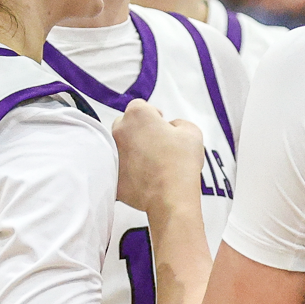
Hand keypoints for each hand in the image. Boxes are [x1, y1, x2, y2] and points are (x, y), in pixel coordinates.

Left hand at [113, 99, 204, 214]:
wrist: (170, 197)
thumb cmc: (180, 163)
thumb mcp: (192, 132)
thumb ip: (180, 123)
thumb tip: (173, 128)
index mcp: (138, 115)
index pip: (141, 106)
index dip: (153, 115)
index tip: (161, 126)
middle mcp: (119, 131)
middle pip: (126, 124)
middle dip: (140, 131)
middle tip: (157, 144)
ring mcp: (112, 153)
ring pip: (121, 146)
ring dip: (132, 150)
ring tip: (151, 162)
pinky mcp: (112, 175)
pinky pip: (119, 168)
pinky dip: (128, 171)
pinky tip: (144, 177)